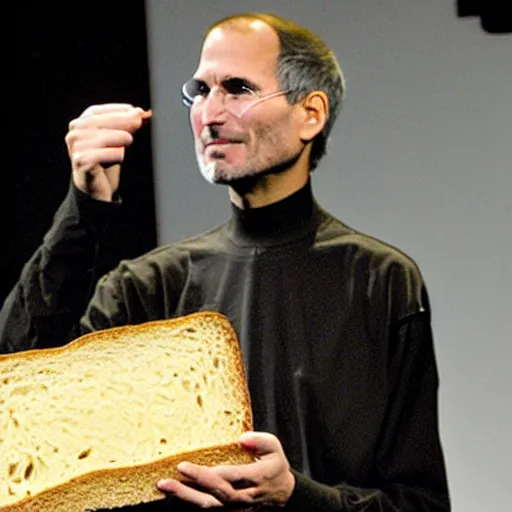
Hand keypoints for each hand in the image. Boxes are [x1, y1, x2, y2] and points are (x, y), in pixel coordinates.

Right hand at [65, 103, 151, 200]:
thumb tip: (141, 114)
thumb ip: (127, 127)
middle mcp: (74, 134)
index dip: (116, 110)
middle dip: (122, 120)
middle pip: (99, 123)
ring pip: (101, 137)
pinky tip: (121, 155)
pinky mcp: (80, 162)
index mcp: (80, 125)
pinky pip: (100, 155)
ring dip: (119, 137)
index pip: (96, 112)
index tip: (135, 110)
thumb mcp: (117, 141)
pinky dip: (114, 154)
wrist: (96, 187)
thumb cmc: (106, 161)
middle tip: (139, 121)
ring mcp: (76, 148)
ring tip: (130, 140)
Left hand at [157, 432, 295, 507]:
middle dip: (190, 487)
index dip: (206, 474)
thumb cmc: (274, 466)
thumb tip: (243, 438)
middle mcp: (244, 497)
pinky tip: (174, 492)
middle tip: (170, 477)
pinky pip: (207, 508)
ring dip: (185, 496)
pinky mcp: (228, 511)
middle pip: (214, 495)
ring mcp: (235, 508)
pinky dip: (189, 501)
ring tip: (165, 486)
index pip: (228, 478)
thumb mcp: (275, 448)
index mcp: (256, 478)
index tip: (185, 465)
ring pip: (208, 506)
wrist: (282, 494)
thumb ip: (261, 441)